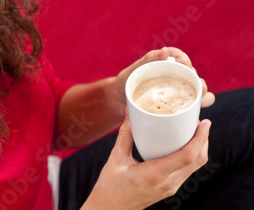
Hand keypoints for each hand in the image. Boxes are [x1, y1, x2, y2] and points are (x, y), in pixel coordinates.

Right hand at [81, 114, 210, 209]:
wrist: (109, 209)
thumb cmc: (110, 187)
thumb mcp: (116, 158)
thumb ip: (124, 135)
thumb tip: (130, 113)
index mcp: (155, 174)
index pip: (187, 156)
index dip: (200, 139)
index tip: (204, 123)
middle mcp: (168, 183)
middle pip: (198, 161)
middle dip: (204, 140)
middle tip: (199, 122)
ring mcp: (170, 187)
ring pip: (195, 167)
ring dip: (199, 149)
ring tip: (193, 131)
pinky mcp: (169, 188)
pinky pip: (187, 171)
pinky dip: (191, 157)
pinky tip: (182, 146)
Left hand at [107, 47, 214, 113]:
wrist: (119, 101)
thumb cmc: (126, 82)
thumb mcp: (133, 71)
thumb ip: (148, 60)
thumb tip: (165, 51)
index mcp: (167, 63)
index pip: (182, 59)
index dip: (185, 62)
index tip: (181, 67)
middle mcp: (176, 76)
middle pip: (196, 78)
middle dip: (200, 83)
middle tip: (195, 89)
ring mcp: (178, 92)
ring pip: (201, 93)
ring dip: (203, 98)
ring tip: (198, 102)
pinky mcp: (178, 106)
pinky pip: (192, 108)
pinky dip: (195, 112)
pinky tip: (194, 117)